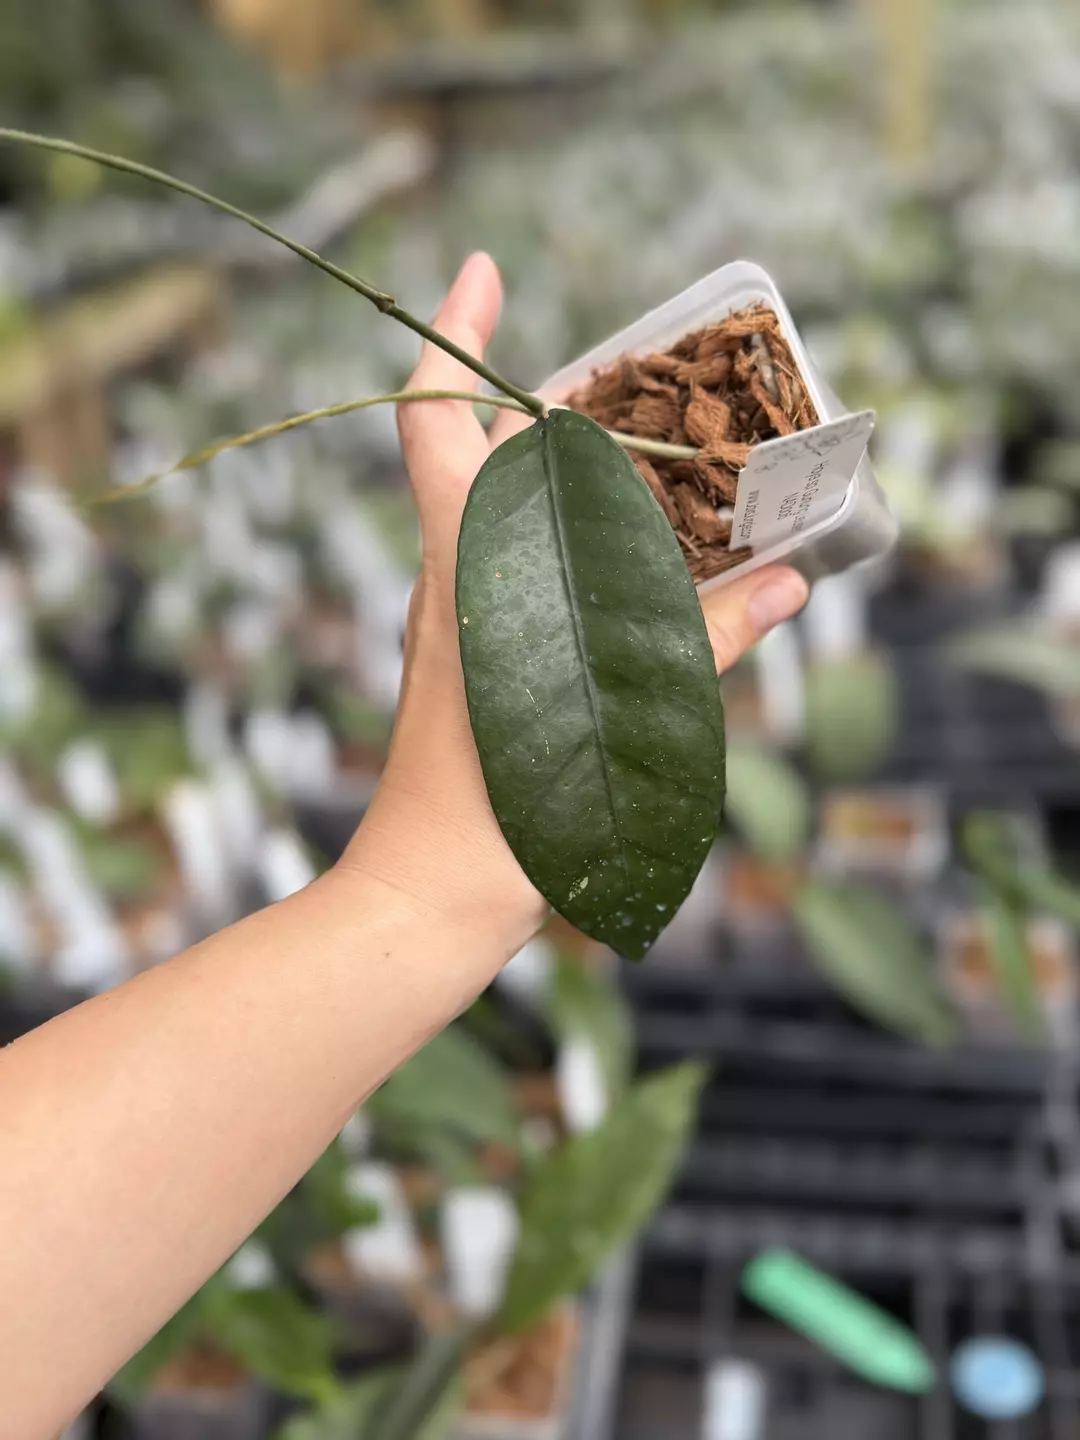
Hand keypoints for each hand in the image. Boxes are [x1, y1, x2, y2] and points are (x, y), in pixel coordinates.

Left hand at [344, 253, 807, 942]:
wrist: (433, 891)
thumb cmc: (509, 802)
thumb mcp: (622, 712)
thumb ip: (707, 641)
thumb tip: (793, 585)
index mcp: (465, 561)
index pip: (433, 419)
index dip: (453, 334)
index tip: (484, 267)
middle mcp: (452, 574)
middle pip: (487, 452)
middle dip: (551, 405)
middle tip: (630, 382)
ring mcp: (458, 616)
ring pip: (507, 510)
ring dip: (567, 475)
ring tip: (651, 462)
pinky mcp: (476, 657)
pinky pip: (521, 567)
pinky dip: (573, 543)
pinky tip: (633, 561)